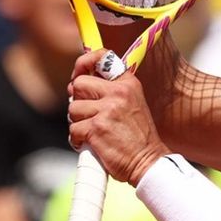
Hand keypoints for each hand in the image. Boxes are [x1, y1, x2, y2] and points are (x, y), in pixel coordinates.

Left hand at [68, 49, 168, 186]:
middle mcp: (119, 92)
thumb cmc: (137, 138)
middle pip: (78, 84)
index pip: (102, 58)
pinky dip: (77, 140)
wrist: (148, 163)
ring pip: (73, 109)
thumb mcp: (132, 105)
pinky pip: (73, 129)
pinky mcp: (96, 128)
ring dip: (78, 123)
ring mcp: (107, 110)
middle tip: (87, 114)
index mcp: (128, 84)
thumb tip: (75, 85)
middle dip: (78, 101)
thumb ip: (110, 92)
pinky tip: (90, 144)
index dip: (83, 62)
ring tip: (94, 132)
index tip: (78, 72)